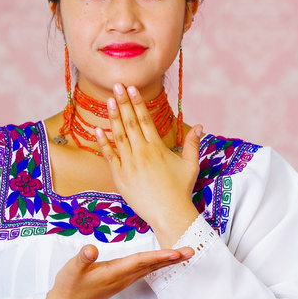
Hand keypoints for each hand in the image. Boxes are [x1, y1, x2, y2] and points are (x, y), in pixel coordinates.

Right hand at [46, 244, 193, 298]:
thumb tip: (91, 249)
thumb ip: (82, 258)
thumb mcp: (71, 269)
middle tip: (191, 251)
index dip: (158, 256)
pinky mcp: (119, 282)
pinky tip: (161, 261)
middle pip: (151, 266)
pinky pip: (143, 272)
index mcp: (113, 272)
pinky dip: (155, 265)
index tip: (176, 253)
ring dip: (166, 262)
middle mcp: (122, 278)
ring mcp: (122, 281)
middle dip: (171, 259)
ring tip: (182, 254)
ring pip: (149, 269)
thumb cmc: (68, 285)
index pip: (140, 262)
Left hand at [95, 83, 201, 247]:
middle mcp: (141, 152)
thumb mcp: (191, 164)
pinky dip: (103, 143)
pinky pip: (109, 156)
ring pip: (118, 136)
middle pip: (130, 122)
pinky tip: (98, 130)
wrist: (169, 214)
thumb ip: (193, 143)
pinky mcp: (120, 177)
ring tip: (108, 100)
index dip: (137, 101)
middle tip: (116, 85)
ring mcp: (129, 164)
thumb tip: (199, 126)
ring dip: (113, 117)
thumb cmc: (181, 190)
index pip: (145, 119)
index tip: (132, 87)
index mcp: (157, 147)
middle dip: (123, 101)